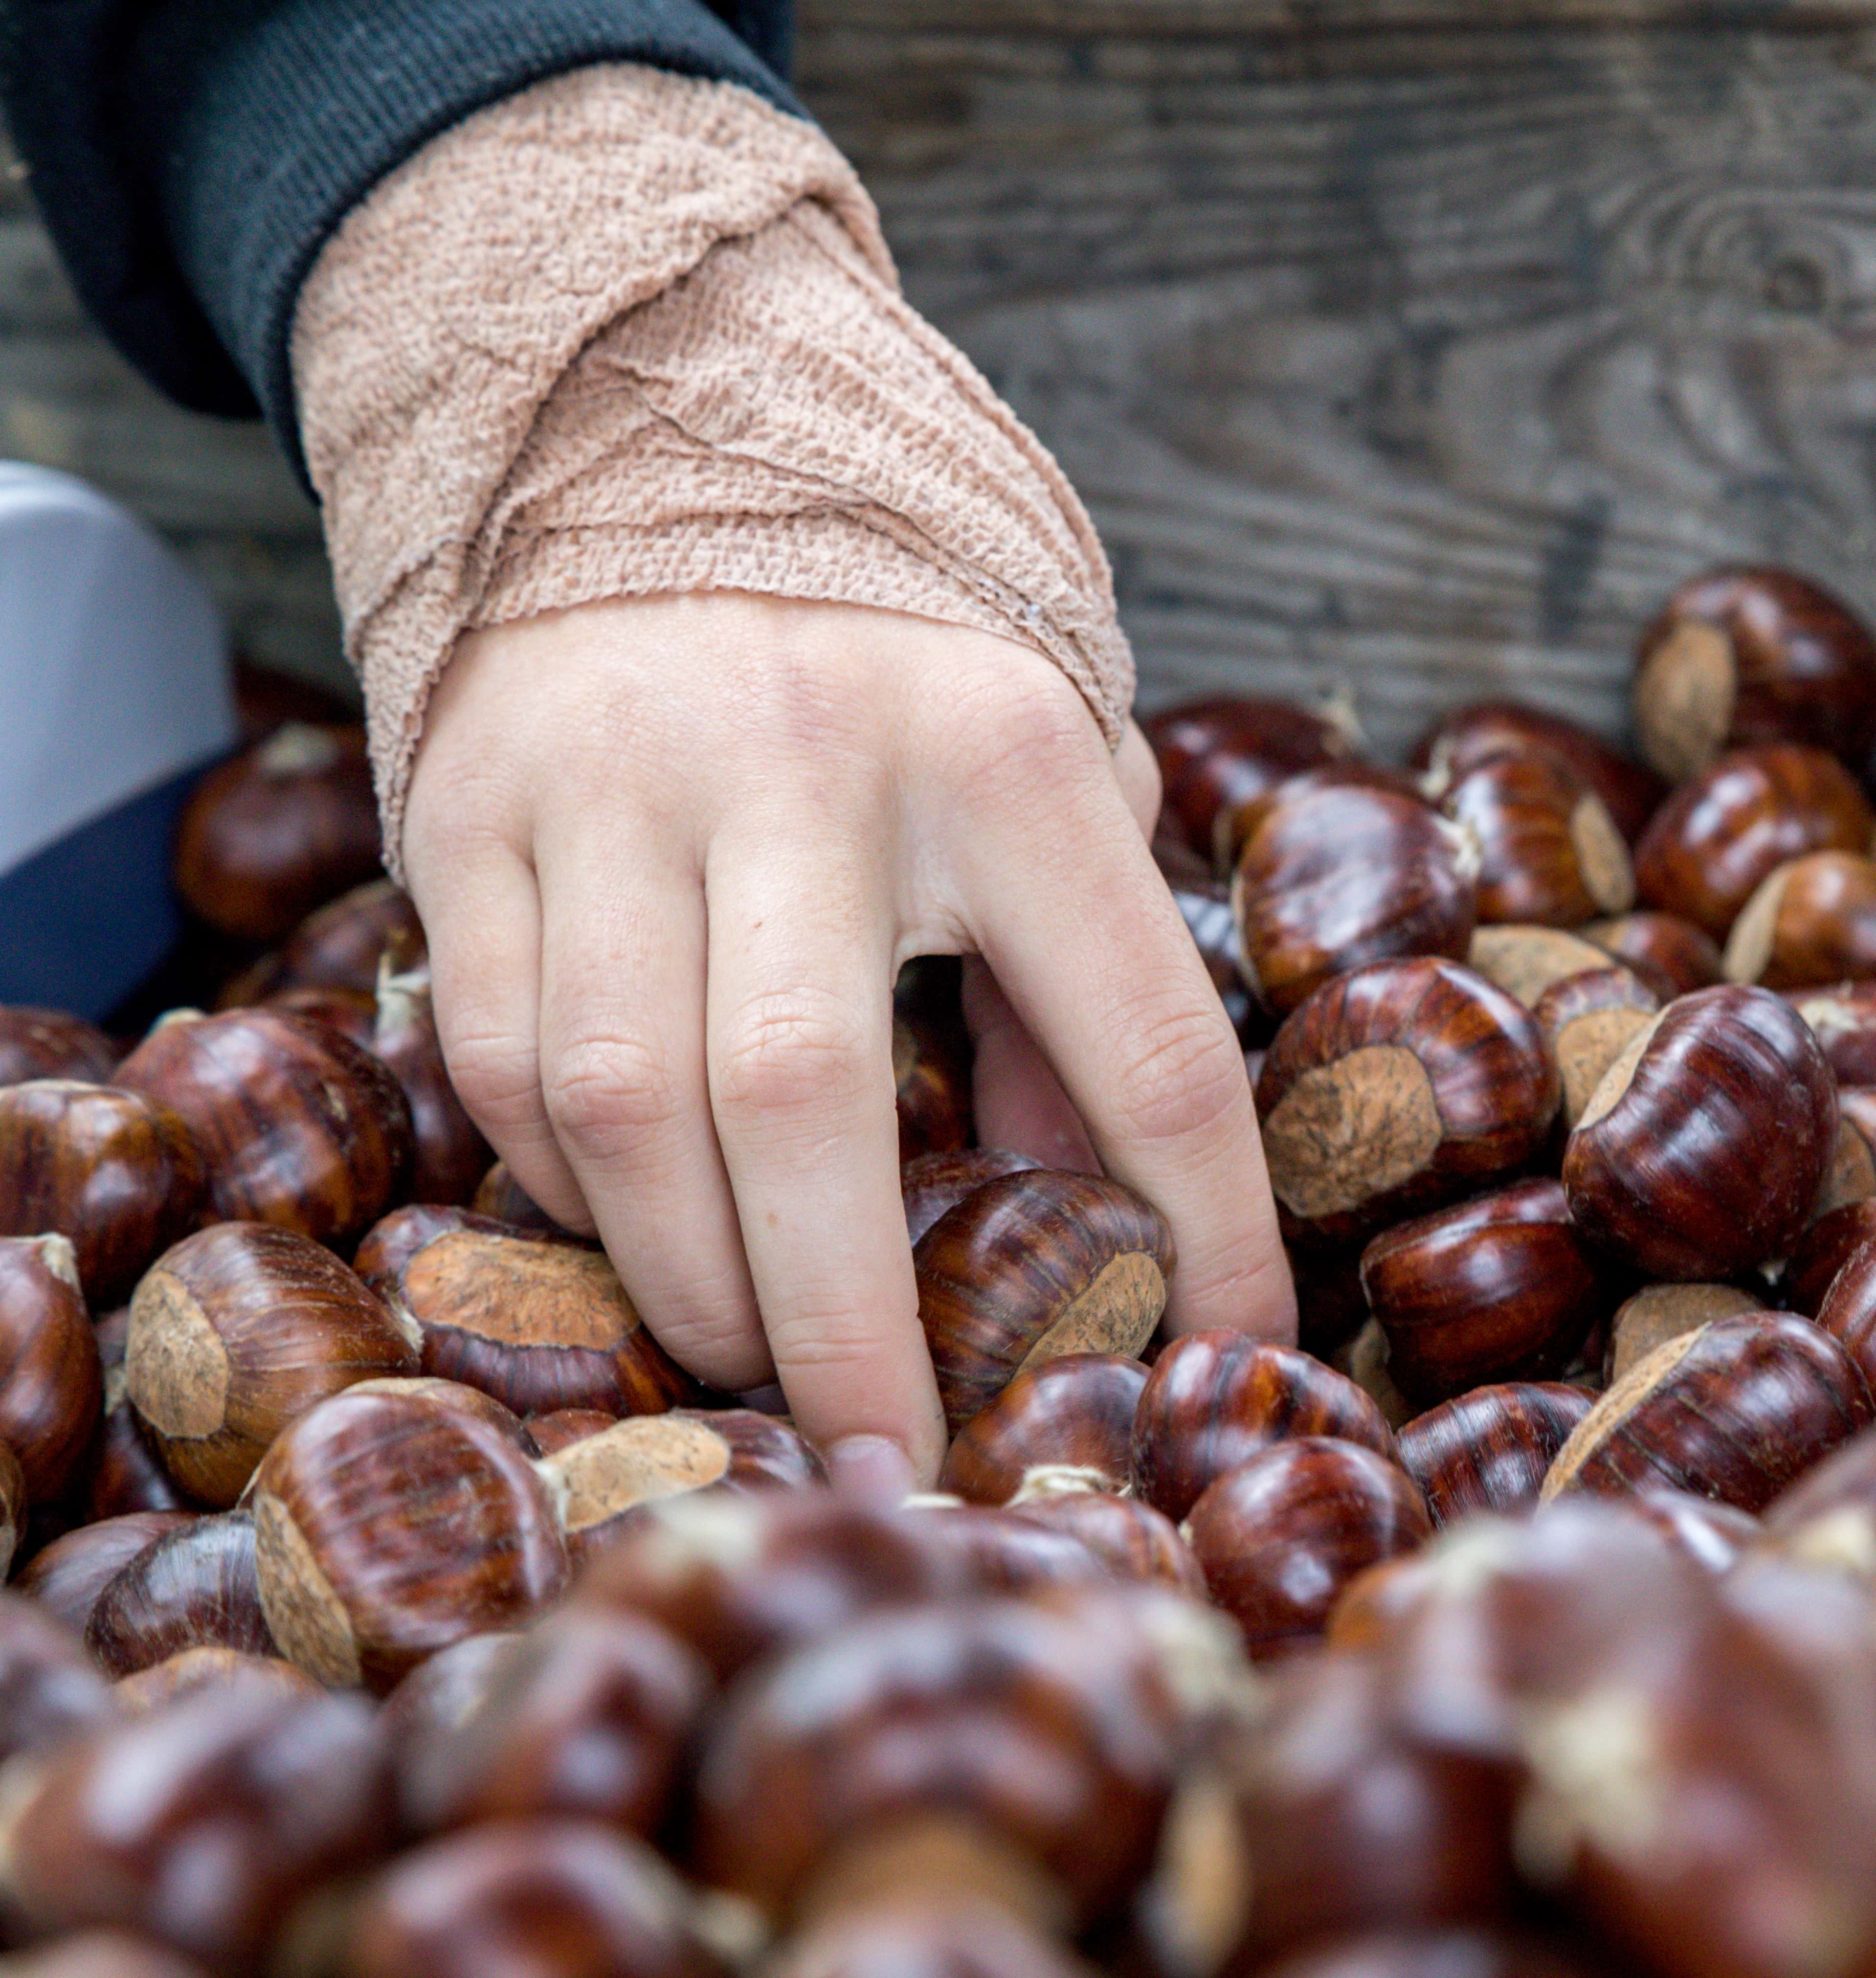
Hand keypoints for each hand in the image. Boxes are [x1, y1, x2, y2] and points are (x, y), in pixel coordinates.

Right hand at [400, 594, 1291, 1487]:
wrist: (653, 428)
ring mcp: (615, 779)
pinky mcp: (468, 807)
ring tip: (757, 1353)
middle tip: (889, 1460)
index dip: (1204, 1230)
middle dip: (843, 1321)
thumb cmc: (901, 654)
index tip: (1216, 1357)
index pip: (1143, 1041)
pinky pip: (509, 1057)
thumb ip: (1082, 983)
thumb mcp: (1056, 768)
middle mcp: (806, 756)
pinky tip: (639, 1209)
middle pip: (803, 1099)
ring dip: (692, 1273)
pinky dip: (573, 1175)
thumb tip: (1098, 1224)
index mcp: (1007, 752)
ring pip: (625, 1101)